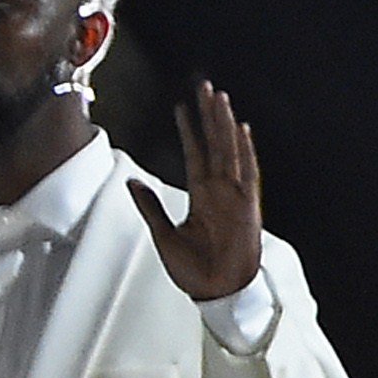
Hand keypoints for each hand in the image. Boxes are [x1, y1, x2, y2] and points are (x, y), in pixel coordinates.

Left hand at [130, 81, 265, 298]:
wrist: (218, 291)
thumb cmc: (194, 268)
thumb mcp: (163, 234)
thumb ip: (150, 205)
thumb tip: (130, 180)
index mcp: (202, 195)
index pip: (194, 153)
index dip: (189, 130)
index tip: (182, 106)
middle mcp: (220, 190)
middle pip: (214, 144)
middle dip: (209, 116)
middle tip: (204, 87)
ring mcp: (235, 196)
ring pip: (230, 151)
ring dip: (225, 125)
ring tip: (219, 99)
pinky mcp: (247, 206)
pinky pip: (248, 174)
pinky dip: (245, 153)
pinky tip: (241, 131)